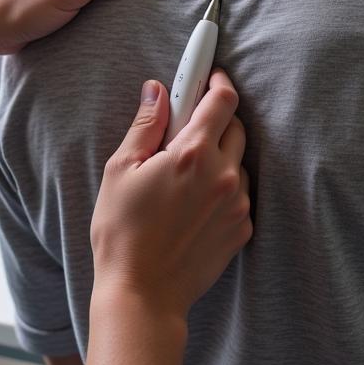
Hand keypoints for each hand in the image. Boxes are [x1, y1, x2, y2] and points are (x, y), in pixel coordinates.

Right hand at [89, 69, 251, 322]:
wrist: (143, 292)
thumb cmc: (122, 231)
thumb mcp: (121, 169)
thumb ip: (145, 125)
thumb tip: (157, 90)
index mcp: (191, 154)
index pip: (221, 100)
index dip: (216, 79)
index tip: (208, 72)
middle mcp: (223, 175)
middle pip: (235, 126)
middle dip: (215, 117)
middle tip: (185, 128)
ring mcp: (237, 204)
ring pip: (239, 161)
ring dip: (219, 154)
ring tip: (184, 173)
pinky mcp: (242, 229)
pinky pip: (240, 193)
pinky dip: (223, 186)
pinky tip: (193, 201)